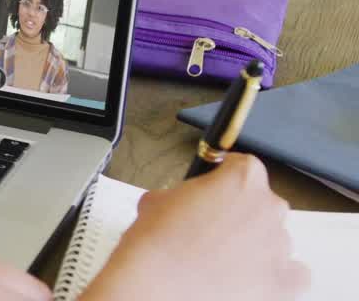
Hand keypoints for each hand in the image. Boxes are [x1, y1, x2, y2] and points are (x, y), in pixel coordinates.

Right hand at [82, 154, 307, 300]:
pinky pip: (295, 274)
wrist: (157, 285)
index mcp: (242, 179)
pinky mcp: (284, 283)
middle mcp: (268, 208)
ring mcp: (280, 246)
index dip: (225, 179)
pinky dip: (277, 275)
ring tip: (220, 261)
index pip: (244, 167)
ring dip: (254, 246)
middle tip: (210, 230)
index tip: (215, 190)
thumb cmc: (156, 243)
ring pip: (275, 240)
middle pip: (263, 204)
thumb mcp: (158, 199)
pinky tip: (250, 278)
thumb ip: (186, 195)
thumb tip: (188, 206)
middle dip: (241, 214)